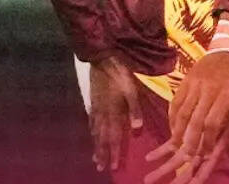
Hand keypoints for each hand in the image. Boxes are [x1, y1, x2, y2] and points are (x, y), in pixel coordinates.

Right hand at [88, 53, 143, 172]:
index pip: (113, 138)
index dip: (115, 153)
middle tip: (102, 168)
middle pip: (102, 138)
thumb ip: (135, 110)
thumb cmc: (120, 74)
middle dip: (103, 154)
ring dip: (96, 146)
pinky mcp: (93, 102)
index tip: (114, 166)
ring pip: (95, 132)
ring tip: (96, 158)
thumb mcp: (132, 90)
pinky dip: (92, 133)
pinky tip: (92, 135)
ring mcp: (96, 108)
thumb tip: (137, 130)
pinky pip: (92, 122)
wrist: (102, 60)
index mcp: (112, 113)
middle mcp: (102, 114)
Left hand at [144, 131, 228, 183]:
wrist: (226, 75)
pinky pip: (172, 144)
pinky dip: (162, 151)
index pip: (210, 162)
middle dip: (178, 178)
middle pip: (192, 164)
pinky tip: (150, 158)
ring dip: (164, 168)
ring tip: (148, 179)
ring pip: (179, 157)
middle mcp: (208, 142)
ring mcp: (196, 137)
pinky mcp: (185, 129)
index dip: (201, 175)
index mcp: (220, 139)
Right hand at [164, 51, 228, 160]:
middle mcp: (208, 90)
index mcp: (225, 94)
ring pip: (182, 111)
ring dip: (177, 130)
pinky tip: (172, 127)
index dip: (208, 140)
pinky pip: (175, 101)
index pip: (212, 122)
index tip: (206, 152)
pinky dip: (172, 116)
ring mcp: (194, 84)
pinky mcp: (185, 80)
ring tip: (175, 145)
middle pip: (195, 119)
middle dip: (190, 140)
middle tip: (187, 154)